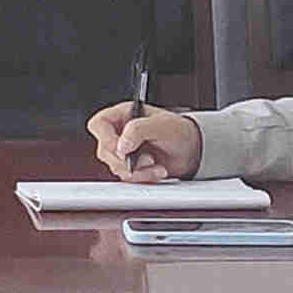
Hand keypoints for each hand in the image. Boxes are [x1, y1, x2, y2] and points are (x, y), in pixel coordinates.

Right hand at [84, 103, 202, 181]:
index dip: (106, 138)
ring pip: (115, 167)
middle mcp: (120, 132)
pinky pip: (127, 177)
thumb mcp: (162, 125)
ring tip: (156, 166)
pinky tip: (156, 172)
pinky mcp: (131, 167)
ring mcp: (124, 151)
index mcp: (124, 115)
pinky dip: (142, 178)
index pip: (100, 125)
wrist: (192, 151)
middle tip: (146, 160)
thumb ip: (139, 130)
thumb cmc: (179, 131)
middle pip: (105, 150)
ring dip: (137, 172)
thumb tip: (122, 145)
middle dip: (126, 160)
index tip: (122, 149)